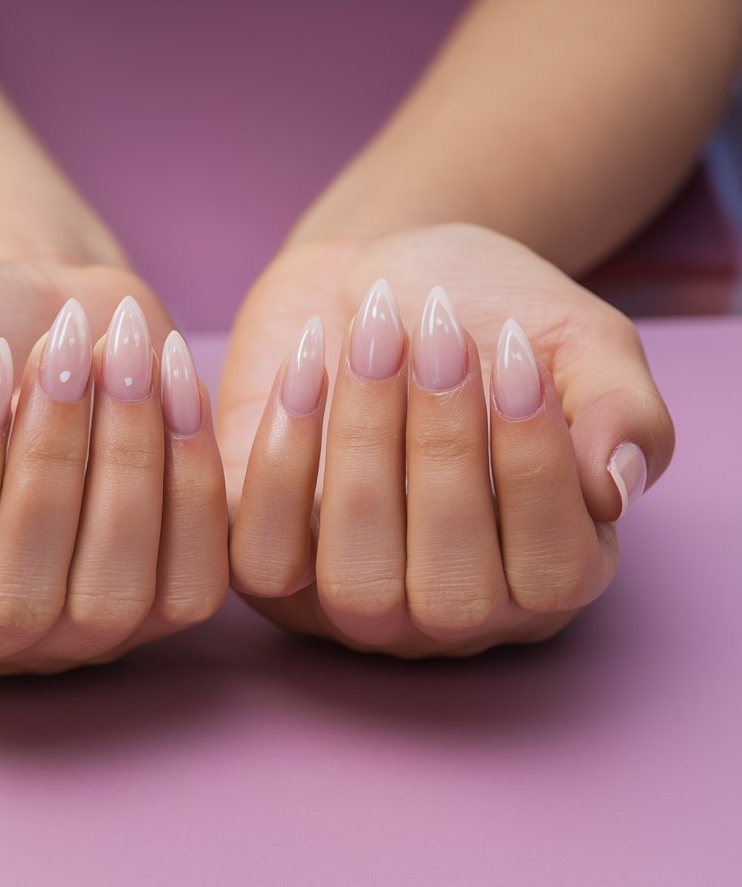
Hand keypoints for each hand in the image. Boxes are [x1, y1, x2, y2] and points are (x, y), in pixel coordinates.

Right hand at [0, 257, 227, 674]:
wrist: (41, 314)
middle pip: (23, 599)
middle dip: (53, 463)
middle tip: (66, 350)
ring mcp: (89, 627)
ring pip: (116, 594)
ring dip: (129, 464)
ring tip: (121, 354)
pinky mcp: (169, 593)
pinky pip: (196, 575)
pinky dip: (193, 476)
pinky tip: (174, 380)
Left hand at [218, 224, 673, 655]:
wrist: (379, 279)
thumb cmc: (488, 317)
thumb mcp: (579, 344)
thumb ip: (621, 412)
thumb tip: (615, 489)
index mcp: (546, 571)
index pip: (551, 574)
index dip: (532, 467)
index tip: (514, 351)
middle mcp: (453, 607)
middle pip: (449, 592)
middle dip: (442, 453)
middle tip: (435, 331)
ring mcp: (357, 595)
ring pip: (357, 580)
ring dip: (363, 450)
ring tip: (373, 337)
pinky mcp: (274, 560)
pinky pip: (264, 559)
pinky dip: (279, 465)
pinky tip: (304, 366)